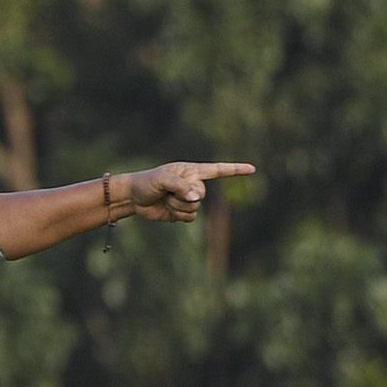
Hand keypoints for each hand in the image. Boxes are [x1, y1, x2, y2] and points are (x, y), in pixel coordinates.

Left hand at [113, 160, 253, 221]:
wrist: (133, 198)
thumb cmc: (146, 182)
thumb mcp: (161, 179)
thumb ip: (180, 186)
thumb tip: (196, 198)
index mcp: (190, 171)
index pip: (217, 170)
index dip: (235, 170)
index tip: (252, 169)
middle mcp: (192, 184)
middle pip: (202, 194)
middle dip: (185, 195)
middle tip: (168, 192)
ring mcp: (188, 199)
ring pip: (196, 208)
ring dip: (179, 206)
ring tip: (166, 199)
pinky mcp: (183, 212)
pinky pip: (190, 217)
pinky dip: (179, 215)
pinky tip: (168, 210)